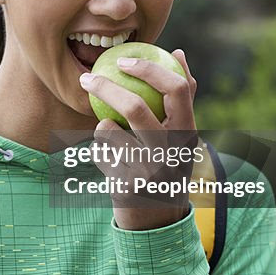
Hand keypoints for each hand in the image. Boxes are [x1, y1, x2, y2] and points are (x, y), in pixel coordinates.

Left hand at [79, 49, 198, 229]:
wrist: (157, 221)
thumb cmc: (165, 164)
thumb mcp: (180, 136)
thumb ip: (181, 97)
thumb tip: (177, 53)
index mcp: (188, 133)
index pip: (177, 89)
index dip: (150, 69)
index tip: (124, 59)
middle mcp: (171, 152)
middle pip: (135, 107)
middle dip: (106, 87)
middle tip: (87, 78)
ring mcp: (149, 171)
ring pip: (108, 131)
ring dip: (102, 128)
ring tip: (108, 134)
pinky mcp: (126, 187)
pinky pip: (98, 153)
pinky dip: (98, 152)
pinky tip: (108, 161)